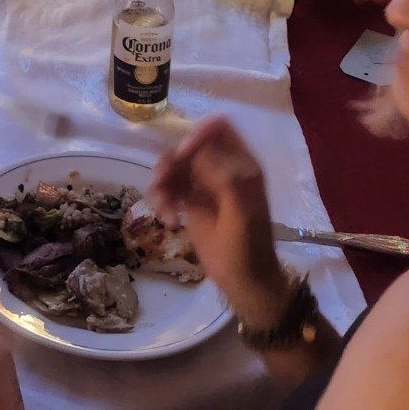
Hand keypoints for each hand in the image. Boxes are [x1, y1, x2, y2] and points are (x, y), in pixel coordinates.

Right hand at [148, 116, 290, 321]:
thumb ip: (223, 177)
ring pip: (173, 166)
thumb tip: (194, 151)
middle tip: (161, 183)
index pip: (218, 128)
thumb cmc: (247, 246)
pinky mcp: (190, 201)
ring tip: (163, 207)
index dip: (198, 133)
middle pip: (188, 145)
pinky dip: (163, 200)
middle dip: (171, 162)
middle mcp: (221, 168)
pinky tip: (169, 220)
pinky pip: (168, 188)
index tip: (184, 154)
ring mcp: (204, 184)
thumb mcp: (240, 211)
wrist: (242, 281)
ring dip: (162, 183)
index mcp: (241, 165)